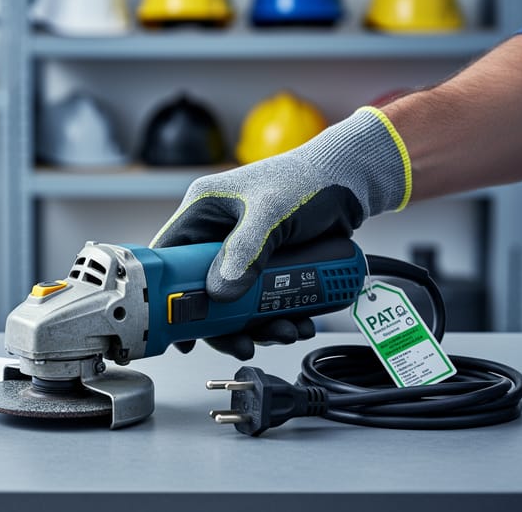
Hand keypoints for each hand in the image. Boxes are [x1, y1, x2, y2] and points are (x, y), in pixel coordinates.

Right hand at [158, 107, 410, 352]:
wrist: (352, 182)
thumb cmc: (309, 180)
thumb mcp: (272, 213)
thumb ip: (245, 250)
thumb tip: (222, 292)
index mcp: (203, 210)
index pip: (170, 257)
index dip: (169, 294)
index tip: (180, 328)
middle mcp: (217, 232)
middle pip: (203, 289)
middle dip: (225, 321)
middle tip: (243, 342)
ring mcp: (241, 251)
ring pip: (235, 301)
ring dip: (257, 324)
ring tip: (284, 331)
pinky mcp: (265, 264)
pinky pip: (260, 299)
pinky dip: (276, 315)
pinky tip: (297, 321)